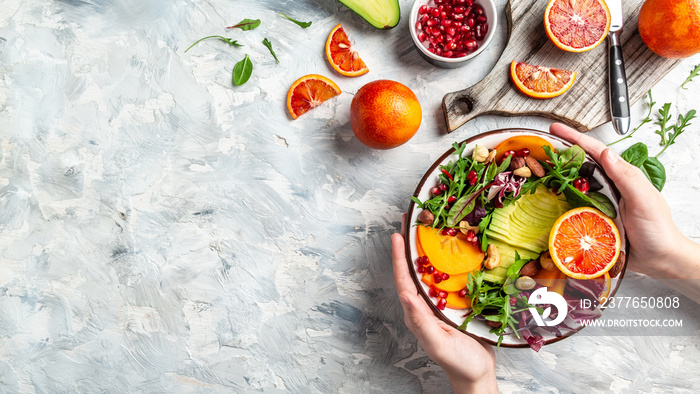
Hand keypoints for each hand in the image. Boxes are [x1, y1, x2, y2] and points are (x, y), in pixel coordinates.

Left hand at [392, 216, 497, 393]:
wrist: (477, 374)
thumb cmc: (458, 363)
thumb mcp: (438, 344)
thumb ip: (421, 321)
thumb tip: (406, 296)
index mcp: (416, 313)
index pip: (403, 280)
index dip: (399, 257)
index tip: (397, 235)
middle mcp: (424, 305)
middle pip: (413, 270)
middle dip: (409, 246)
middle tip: (410, 221)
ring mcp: (438, 304)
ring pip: (429, 271)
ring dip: (426, 250)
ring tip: (427, 228)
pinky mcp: (454, 304)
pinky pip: (447, 278)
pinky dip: (446, 261)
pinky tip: (452, 249)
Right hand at [549, 123, 699, 285]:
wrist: (660, 260)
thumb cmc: (658, 230)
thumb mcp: (644, 200)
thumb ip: (626, 177)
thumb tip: (606, 153)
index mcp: (621, 176)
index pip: (594, 152)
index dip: (573, 138)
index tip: (554, 129)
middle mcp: (608, 187)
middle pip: (579, 166)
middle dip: (559, 156)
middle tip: (538, 150)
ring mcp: (599, 204)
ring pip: (573, 186)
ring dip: (556, 179)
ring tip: (536, 173)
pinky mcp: (592, 220)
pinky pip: (572, 209)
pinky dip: (559, 203)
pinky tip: (547, 203)